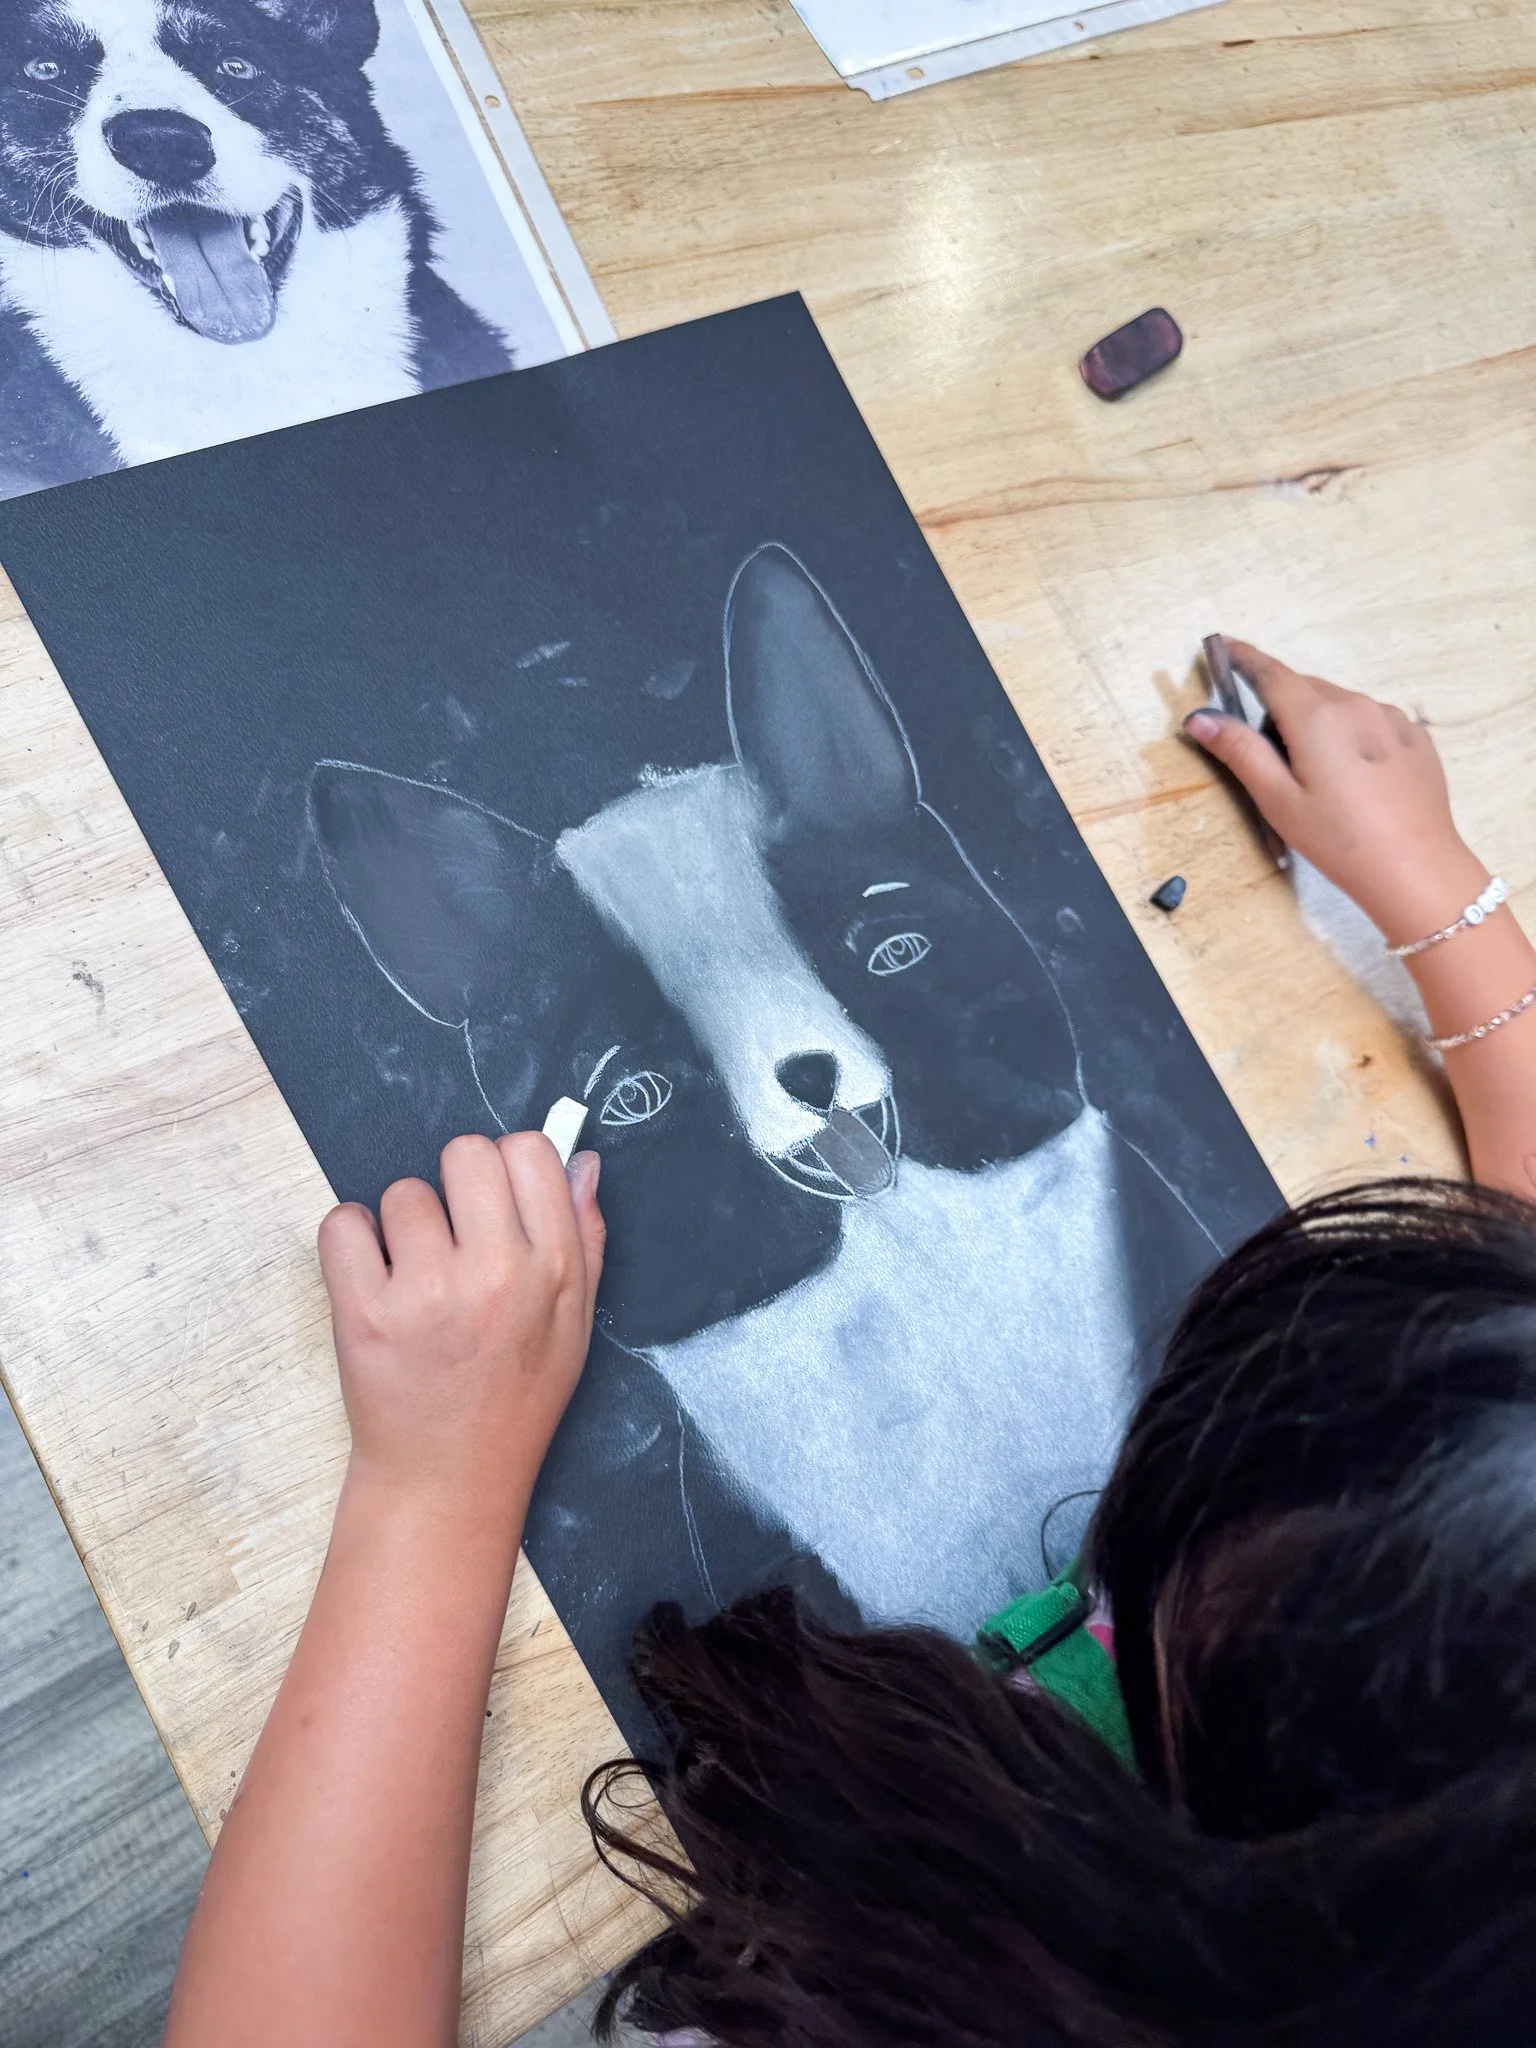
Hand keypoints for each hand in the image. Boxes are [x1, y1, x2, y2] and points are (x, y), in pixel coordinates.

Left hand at [317, 1135, 603, 1531]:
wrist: (447, 1479)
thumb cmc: (514, 1400)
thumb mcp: (575, 1324)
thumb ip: (584, 1237)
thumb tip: (583, 1160)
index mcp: (553, 1270)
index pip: (530, 1152)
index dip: (508, 1166)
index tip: (495, 1201)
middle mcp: (495, 1274)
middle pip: (466, 1154)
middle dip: (456, 1184)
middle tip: (452, 1233)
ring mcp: (427, 1294)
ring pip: (403, 1192)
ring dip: (402, 1224)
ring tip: (415, 1275)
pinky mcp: (364, 1313)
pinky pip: (343, 1224)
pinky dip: (350, 1242)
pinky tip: (371, 1275)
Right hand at [1183, 641, 1487, 944]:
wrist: (1415, 866)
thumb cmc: (1338, 838)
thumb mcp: (1278, 800)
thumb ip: (1240, 751)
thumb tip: (1200, 717)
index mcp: (1316, 716)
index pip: (1271, 673)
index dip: (1244, 658)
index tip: (1224, 645)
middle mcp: (1355, 704)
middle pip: (1305, 688)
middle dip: (1282, 706)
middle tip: (1272, 755)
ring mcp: (1390, 717)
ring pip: (1339, 704)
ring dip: (1319, 722)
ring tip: (1319, 774)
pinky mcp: (1414, 736)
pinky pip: (1370, 721)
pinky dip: (1352, 735)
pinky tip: (1355, 778)